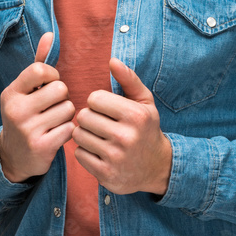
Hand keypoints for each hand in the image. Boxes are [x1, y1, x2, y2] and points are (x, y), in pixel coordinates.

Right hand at [0, 31, 75, 181]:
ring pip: (68, 109)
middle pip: (60, 89)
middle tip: (53, 106)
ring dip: (66, 115)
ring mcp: (28, 130)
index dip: (53, 75)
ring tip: (54, 121)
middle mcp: (16, 110)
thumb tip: (49, 34)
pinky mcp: (41, 147)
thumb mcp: (25, 90)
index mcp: (11, 93)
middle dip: (62, 97)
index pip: (40, 69)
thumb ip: (38, 63)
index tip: (49, 85)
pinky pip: (70, 129)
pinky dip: (68, 131)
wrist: (13, 157)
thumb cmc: (25, 115)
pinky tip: (57, 134)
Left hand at [72, 57, 172, 195]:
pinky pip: (79, 154)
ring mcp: (115, 158)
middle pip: (83, 116)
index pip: (94, 98)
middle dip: (88, 117)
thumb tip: (112, 60)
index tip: (106, 109)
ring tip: (98, 136)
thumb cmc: (146, 129)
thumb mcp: (145, 102)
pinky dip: (84, 152)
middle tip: (100, 123)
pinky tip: (97, 151)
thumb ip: (129, 79)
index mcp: (136, 115)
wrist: (157, 168)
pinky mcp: (106, 175)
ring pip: (78, 135)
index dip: (97, 102)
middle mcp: (126, 137)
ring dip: (84, 134)